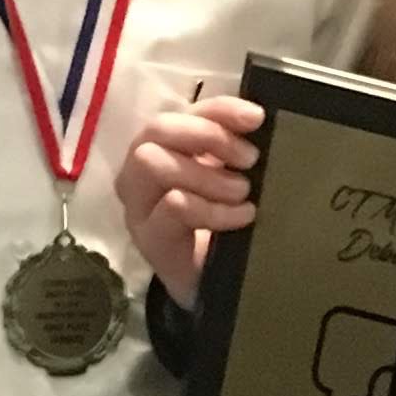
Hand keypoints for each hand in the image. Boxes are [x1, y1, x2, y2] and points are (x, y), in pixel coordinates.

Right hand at [116, 93, 264, 305]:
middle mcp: (140, 170)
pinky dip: (212, 208)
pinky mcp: (146, 237)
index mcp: (164, 149)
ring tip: (243, 193)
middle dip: (208, 136)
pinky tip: (240, 217)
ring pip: (153, 162)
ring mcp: (138, 205)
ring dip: (206, 174)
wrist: (211, 286)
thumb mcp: (230, 180)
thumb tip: (256, 122)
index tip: (255, 118)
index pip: (183, 110)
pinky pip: (174, 206)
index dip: (219, 108)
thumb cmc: (221, 227)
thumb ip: (233, 151)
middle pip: (157, 129)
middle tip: (249, 160)